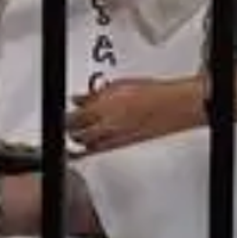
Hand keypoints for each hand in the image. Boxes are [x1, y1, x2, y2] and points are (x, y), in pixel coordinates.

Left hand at [67, 78, 202, 152]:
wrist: (172, 106)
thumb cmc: (151, 93)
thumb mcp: (117, 86)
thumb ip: (93, 95)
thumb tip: (78, 99)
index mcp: (102, 109)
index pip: (71, 118)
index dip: (64, 116)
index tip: (64, 113)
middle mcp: (106, 127)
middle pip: (76, 135)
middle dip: (70, 129)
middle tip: (69, 123)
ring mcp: (114, 140)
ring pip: (87, 146)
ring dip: (81, 140)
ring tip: (81, 133)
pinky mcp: (123, 147)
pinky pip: (100, 151)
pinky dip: (94, 148)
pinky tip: (94, 143)